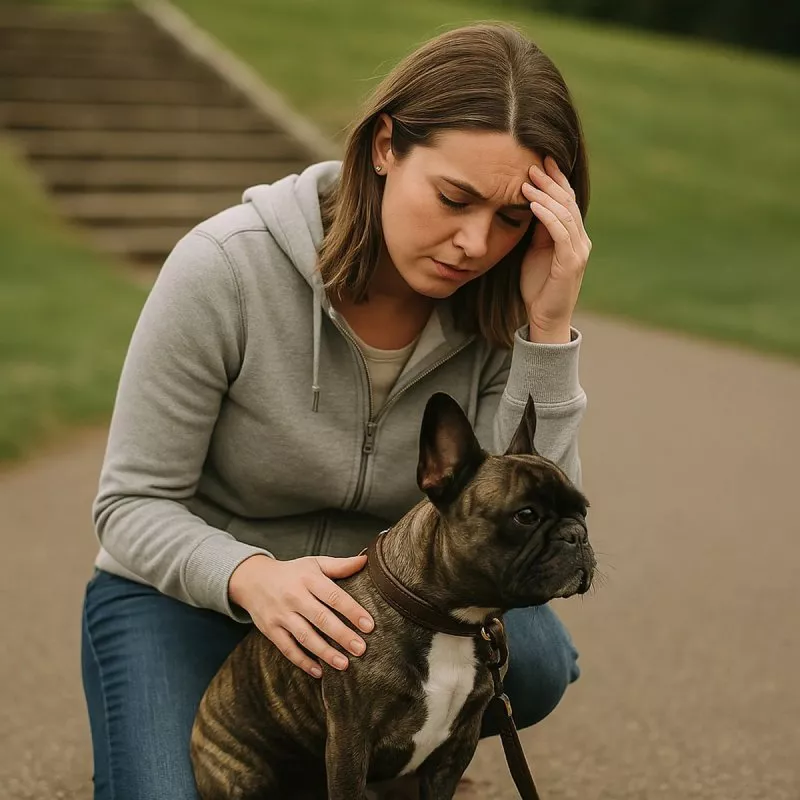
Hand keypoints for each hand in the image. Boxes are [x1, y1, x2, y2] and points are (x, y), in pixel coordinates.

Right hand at [229, 554, 373, 677]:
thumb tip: (365, 561)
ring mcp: (280, 614)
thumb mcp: (314, 563)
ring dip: (325, 652)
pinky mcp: (270, 629)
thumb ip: (340, 565)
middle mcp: (294, 596)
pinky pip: (287, 648)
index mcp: (308, 578)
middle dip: (342, 635)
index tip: (369, 625)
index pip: (333, 596)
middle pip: (320, 618)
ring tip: (344, 664)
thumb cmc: (292, 572)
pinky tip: (319, 671)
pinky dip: (302, 661)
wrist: (253, 579)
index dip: (352, 610)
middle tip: (361, 649)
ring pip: (304, 636)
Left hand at [520, 155, 591, 342]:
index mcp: (574, 237)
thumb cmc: (538, 286)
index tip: (541, 162)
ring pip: (565, 214)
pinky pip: (560, 232)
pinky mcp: (571, 263)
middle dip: (551, 182)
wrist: (545, 318)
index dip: (556, 181)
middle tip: (533, 164)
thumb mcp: (535, 251)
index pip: (567, 202)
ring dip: (545, 196)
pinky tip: (532, 204)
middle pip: (568, 203)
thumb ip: (538, 230)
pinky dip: (546, 216)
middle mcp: (581, 241)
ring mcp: (578, 251)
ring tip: (527, 182)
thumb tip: (531, 204)